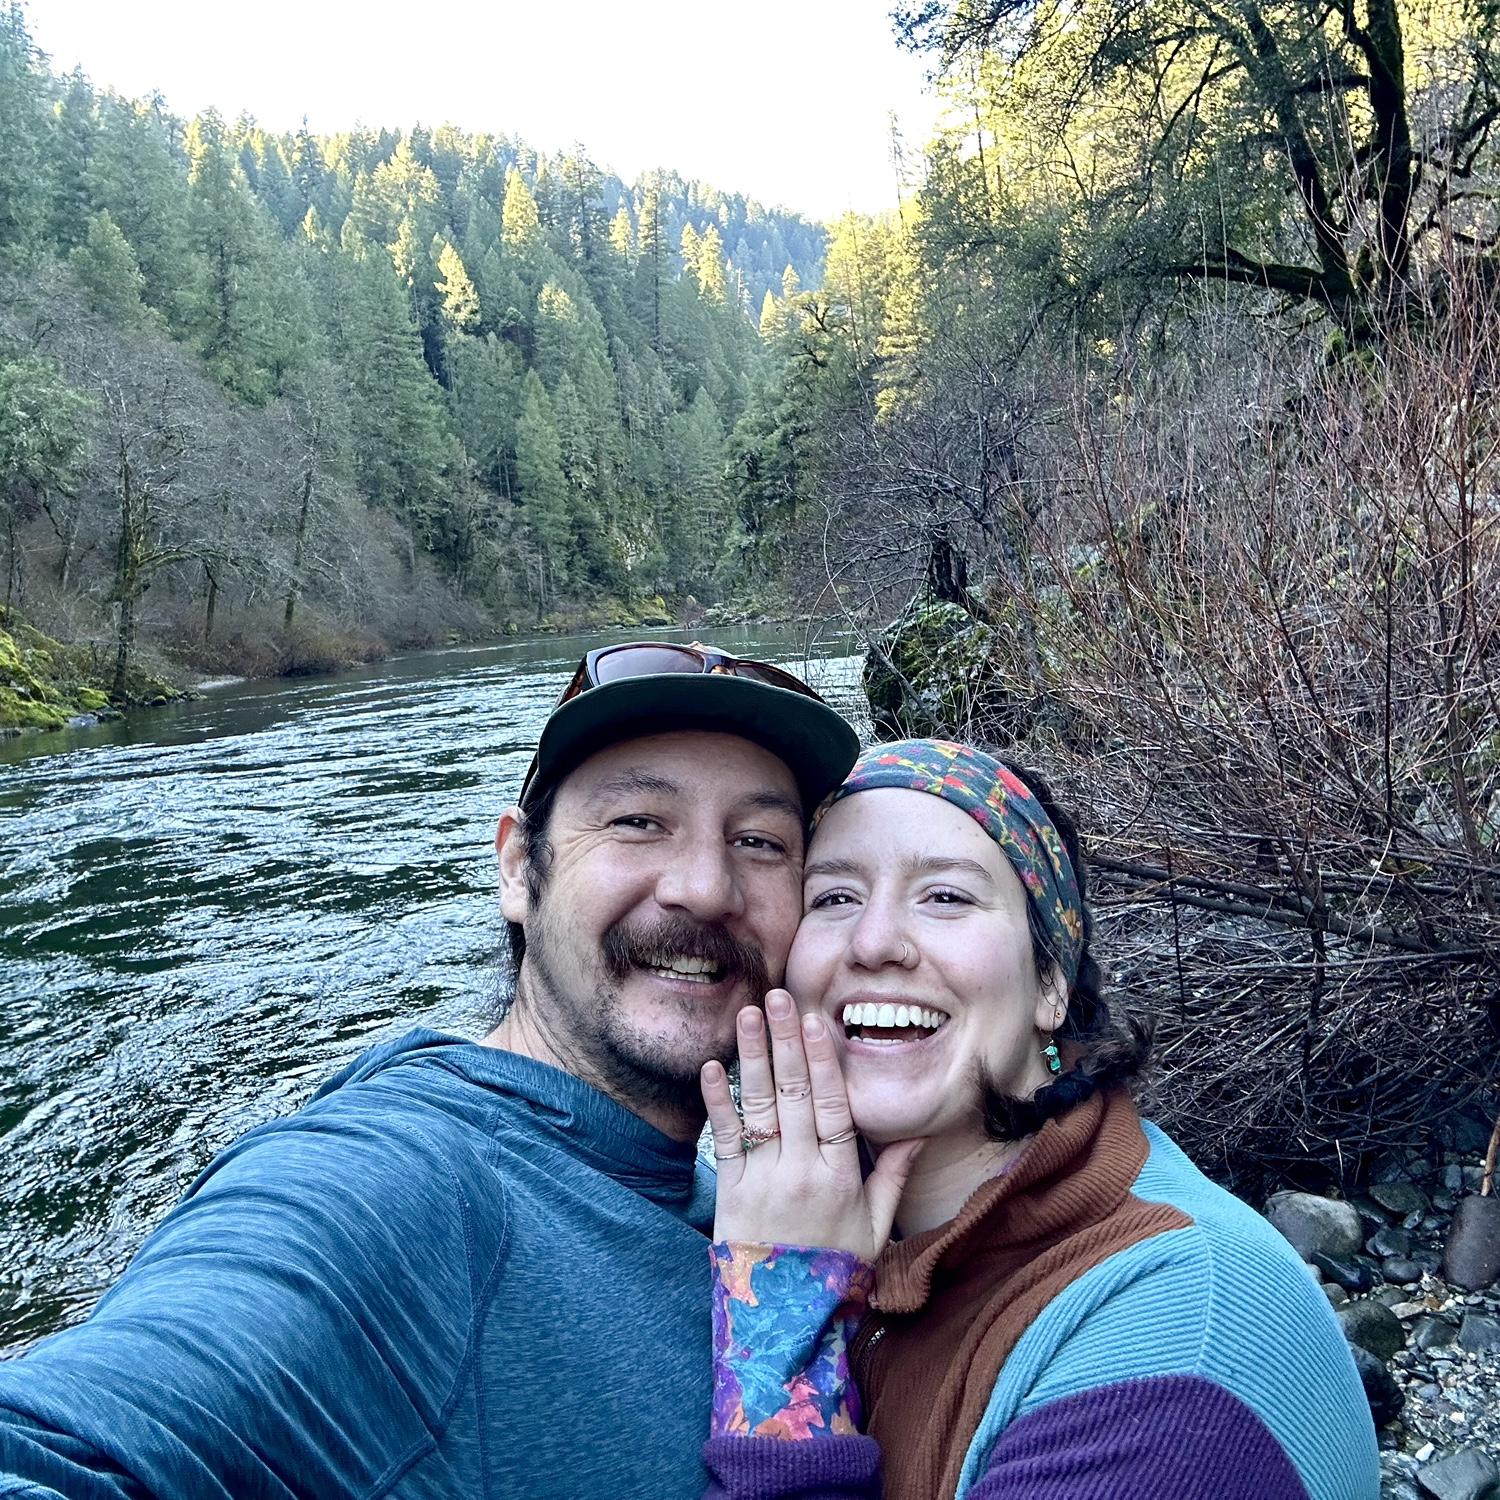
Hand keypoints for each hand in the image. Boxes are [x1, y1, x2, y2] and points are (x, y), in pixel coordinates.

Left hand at [701, 989, 923, 1260]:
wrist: (784, 1320)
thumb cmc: (834, 1270)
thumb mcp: (875, 1227)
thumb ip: (893, 1176)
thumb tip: (917, 1132)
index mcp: (839, 1177)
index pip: (833, 1107)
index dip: (825, 1062)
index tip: (817, 1022)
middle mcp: (801, 1172)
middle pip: (794, 1095)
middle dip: (786, 1042)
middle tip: (778, 997)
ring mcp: (763, 1180)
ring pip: (759, 1107)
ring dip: (752, 1056)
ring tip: (748, 1014)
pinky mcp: (732, 1191)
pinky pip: (726, 1139)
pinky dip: (718, 1101)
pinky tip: (714, 1067)